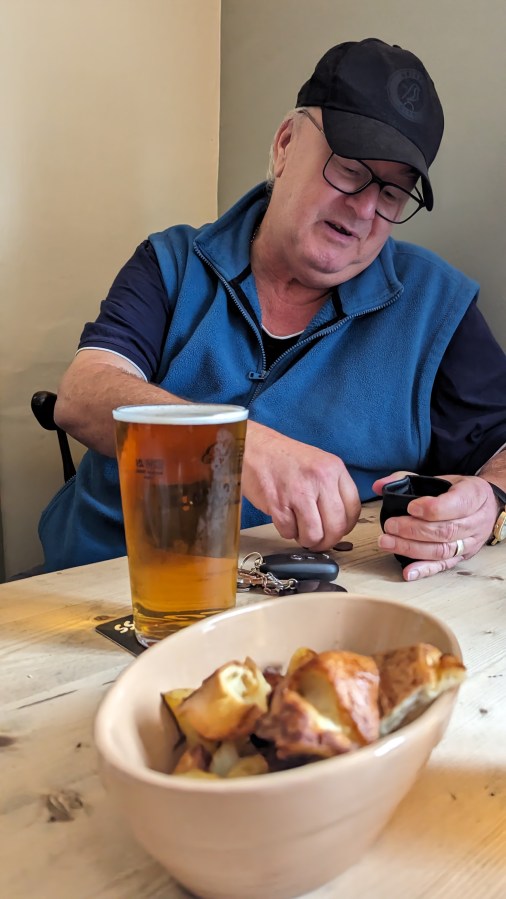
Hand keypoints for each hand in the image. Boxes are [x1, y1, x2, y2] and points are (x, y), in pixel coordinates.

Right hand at [242, 423, 360, 549]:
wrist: (253, 447)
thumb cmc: (284, 458)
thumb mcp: (318, 464)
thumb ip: (332, 489)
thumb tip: (339, 522)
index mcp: (334, 469)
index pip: (353, 509)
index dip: (346, 526)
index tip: (337, 530)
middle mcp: (320, 479)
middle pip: (336, 527)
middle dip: (327, 541)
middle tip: (318, 540)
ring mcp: (299, 492)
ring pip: (314, 535)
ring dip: (307, 540)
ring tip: (300, 530)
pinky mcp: (278, 504)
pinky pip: (289, 532)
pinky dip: (287, 532)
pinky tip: (284, 519)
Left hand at [372, 472, 498, 580]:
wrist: (487, 505)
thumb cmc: (459, 491)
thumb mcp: (441, 478)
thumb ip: (408, 479)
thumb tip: (379, 486)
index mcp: (473, 496)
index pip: (456, 505)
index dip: (432, 508)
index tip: (411, 507)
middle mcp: (475, 522)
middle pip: (445, 530)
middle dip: (413, 530)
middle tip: (390, 526)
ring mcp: (469, 543)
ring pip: (441, 550)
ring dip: (411, 548)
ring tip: (387, 542)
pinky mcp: (462, 557)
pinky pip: (443, 566)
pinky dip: (424, 570)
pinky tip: (407, 572)